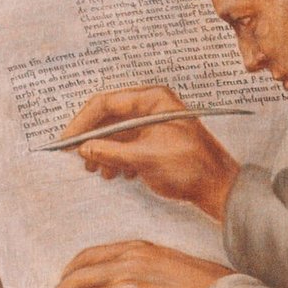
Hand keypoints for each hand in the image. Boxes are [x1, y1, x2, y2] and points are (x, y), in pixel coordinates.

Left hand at [40, 239, 230, 287]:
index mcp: (133, 248)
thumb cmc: (198, 282)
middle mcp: (127, 262)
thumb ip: (140, 265)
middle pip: (78, 279)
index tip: (60, 284)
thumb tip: (120, 280)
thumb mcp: (164, 261)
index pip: (88, 256)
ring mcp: (130, 284)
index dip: (68, 272)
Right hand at [61, 87, 237, 218]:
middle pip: (110, 117)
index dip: (83, 121)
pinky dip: (118, 158)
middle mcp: (152, 107)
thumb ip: (111, 152)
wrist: (220, 188)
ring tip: (99, 172)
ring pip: (118, 133)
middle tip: (80, 160)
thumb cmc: (189, 168)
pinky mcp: (157, 141)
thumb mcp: (144, 159)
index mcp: (152, 100)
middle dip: (93, 139)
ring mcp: (155, 124)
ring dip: (105, 152)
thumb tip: (84, 148)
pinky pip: (129, 144)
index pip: (106, 102)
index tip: (67, 142)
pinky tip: (118, 174)